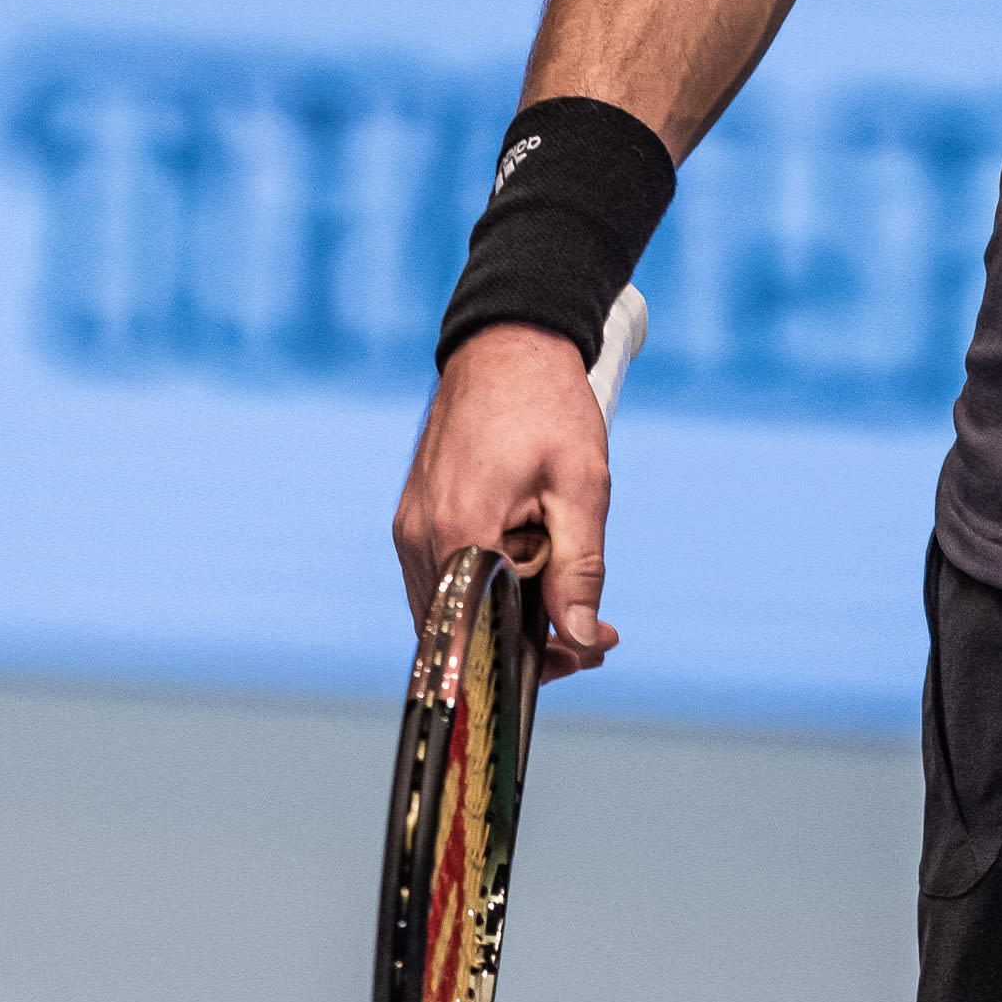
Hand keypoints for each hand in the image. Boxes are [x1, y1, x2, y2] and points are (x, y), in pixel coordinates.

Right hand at [391, 324, 618, 678]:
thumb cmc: (547, 404)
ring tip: (564, 594)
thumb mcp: (581, 486)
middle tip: (592, 635)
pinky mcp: (412, 519)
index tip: (589, 652)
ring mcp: (409, 529)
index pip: (486, 635)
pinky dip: (484, 587)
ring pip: (451, 612)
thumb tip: (581, 638)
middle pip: (464, 633)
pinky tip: (527, 567)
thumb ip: (580, 568)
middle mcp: (420, 538)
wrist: (508, 343)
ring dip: (506, 615)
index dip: (540, 657)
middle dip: (528, 643)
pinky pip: (443, 580)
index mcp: (461, 531)